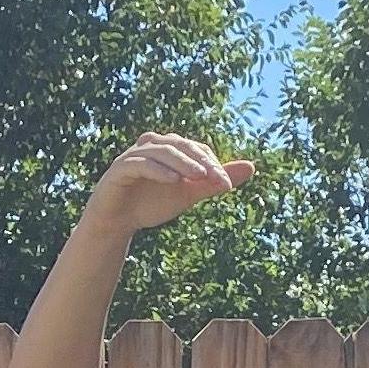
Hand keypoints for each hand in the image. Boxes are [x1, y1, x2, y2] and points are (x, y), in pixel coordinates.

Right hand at [87, 131, 253, 237]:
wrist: (117, 222)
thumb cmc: (151, 204)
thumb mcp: (188, 194)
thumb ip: (214, 182)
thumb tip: (251, 167)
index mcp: (170, 148)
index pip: (196, 149)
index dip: (212, 164)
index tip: (226, 185)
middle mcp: (153, 145)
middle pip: (181, 145)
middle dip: (201, 161)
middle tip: (217, 178)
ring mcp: (135, 155)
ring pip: (163, 151)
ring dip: (183, 163)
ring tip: (199, 177)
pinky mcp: (121, 168)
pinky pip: (141, 164)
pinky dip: (158, 170)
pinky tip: (174, 181)